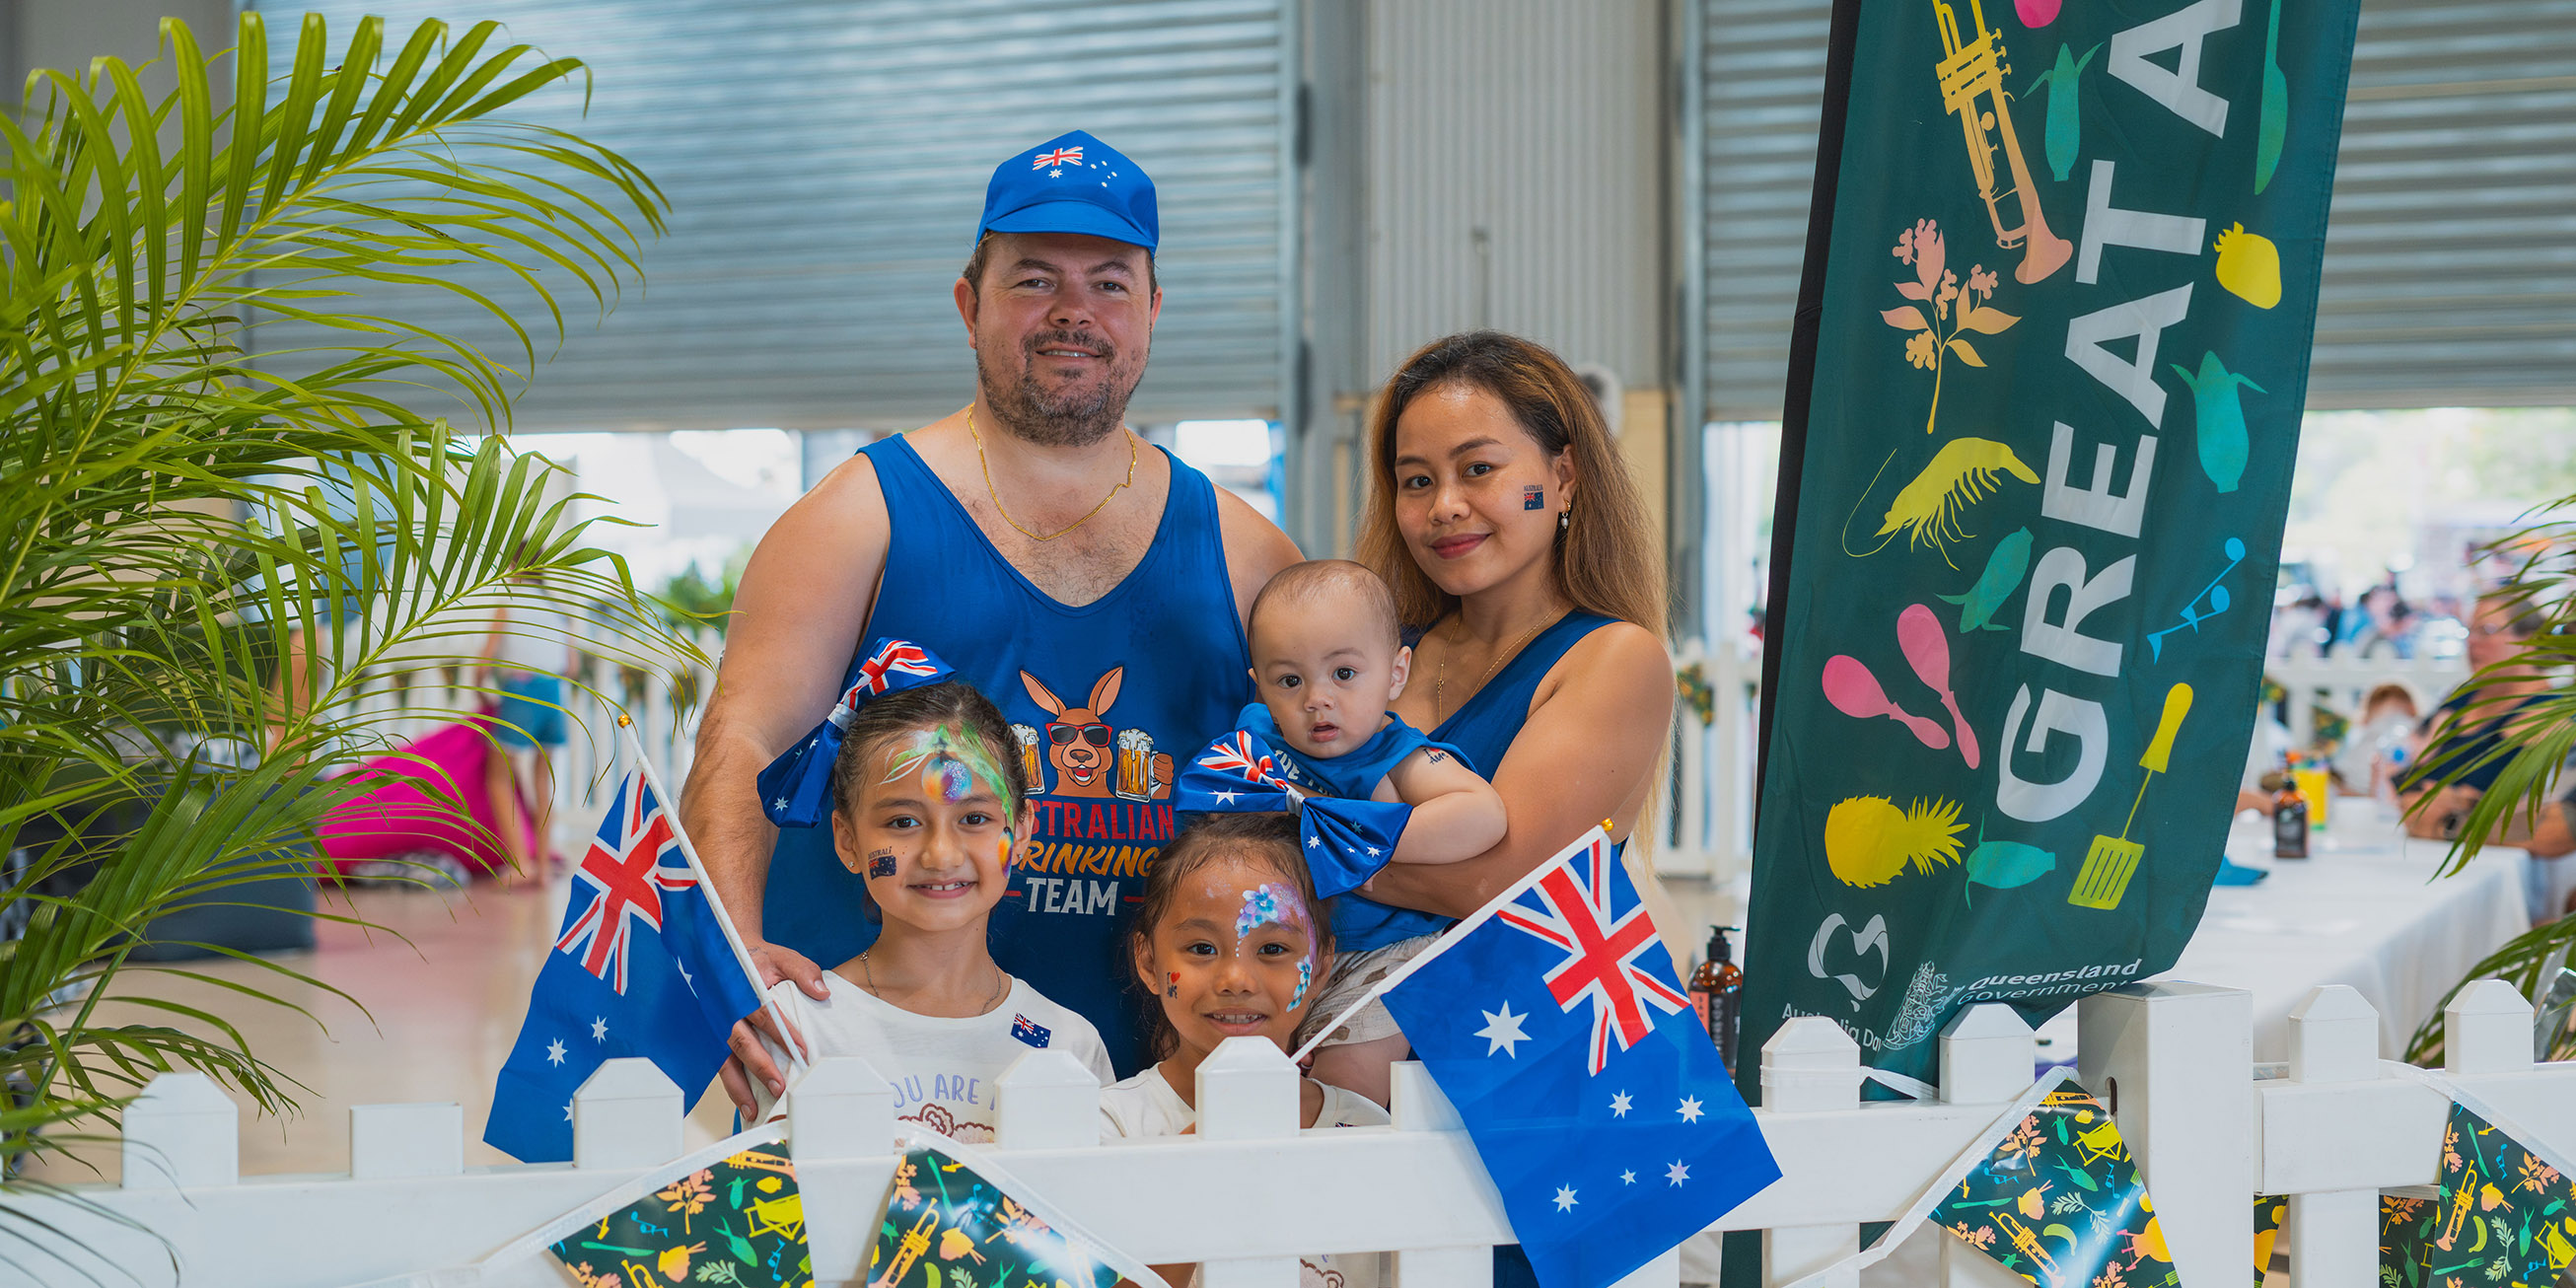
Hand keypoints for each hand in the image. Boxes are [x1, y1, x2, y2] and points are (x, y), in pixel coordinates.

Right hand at [717, 940, 826, 1117]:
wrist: (726, 954)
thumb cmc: (757, 959)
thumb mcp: (782, 957)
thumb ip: (803, 971)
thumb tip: (822, 992)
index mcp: (742, 990)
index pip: (765, 1014)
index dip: (783, 1033)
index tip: (801, 1051)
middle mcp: (725, 1011)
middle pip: (741, 1043)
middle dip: (760, 1068)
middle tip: (779, 1088)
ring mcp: (714, 1027)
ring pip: (723, 1060)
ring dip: (738, 1087)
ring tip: (752, 1110)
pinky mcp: (711, 1039)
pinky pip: (719, 1064)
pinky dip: (730, 1085)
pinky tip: (742, 1103)